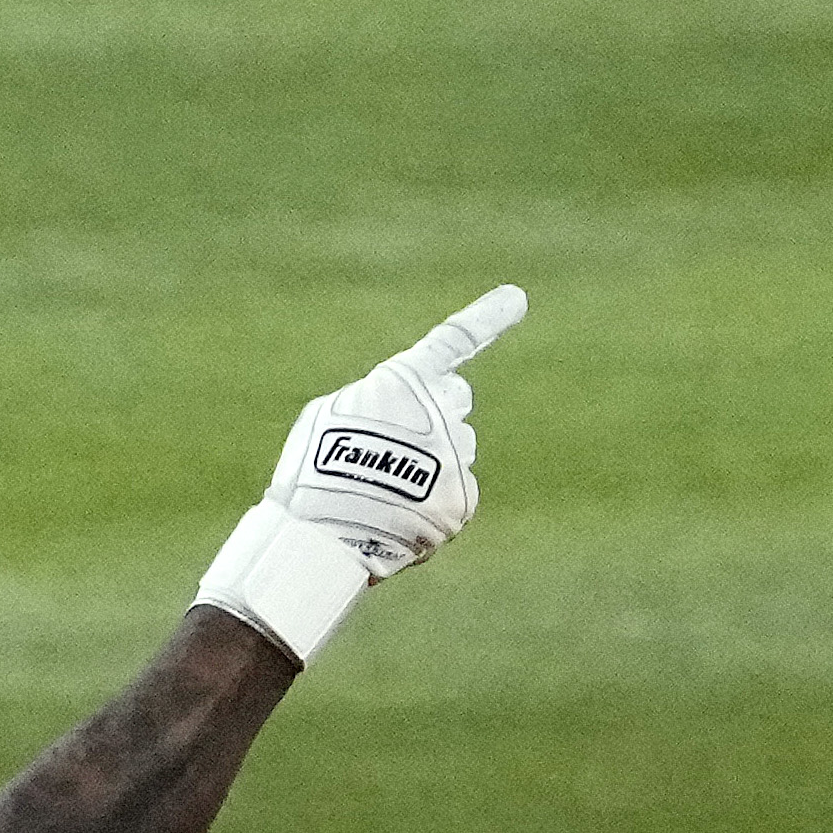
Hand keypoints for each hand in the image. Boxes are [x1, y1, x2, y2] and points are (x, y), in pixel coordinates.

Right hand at [193, 283, 525, 659]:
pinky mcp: (465, 498)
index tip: (517, 298)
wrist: (327, 534)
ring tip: (387, 492)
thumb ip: (376, 404)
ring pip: (455, 451)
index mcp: (407, 379)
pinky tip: (402, 517)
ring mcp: (458, 455)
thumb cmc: (314, 472)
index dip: (487, 317)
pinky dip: (435, 506)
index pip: (453, 340)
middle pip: (456, 399)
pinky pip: (456, 496)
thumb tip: (401, 424)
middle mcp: (443, 410)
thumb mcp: (332, 415)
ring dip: (431, 463)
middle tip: (399, 443)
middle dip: (437, 413)